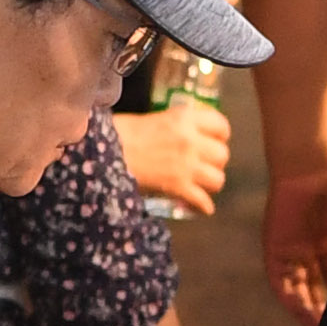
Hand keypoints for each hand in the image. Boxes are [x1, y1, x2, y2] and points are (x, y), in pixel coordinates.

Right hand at [111, 97, 230, 213]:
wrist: (103, 151)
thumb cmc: (121, 132)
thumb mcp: (155, 118)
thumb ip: (177, 125)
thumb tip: (187, 134)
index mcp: (185, 118)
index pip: (221, 126)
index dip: (220, 135)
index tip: (214, 140)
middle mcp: (191, 140)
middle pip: (222, 155)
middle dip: (215, 162)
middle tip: (204, 165)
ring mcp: (186, 165)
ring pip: (217, 179)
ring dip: (210, 184)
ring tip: (201, 184)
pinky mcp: (177, 187)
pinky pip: (202, 201)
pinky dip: (203, 206)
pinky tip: (200, 207)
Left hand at [265, 166, 326, 325]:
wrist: (311, 162)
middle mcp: (309, 248)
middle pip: (315, 287)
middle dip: (322, 309)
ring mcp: (291, 248)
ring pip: (297, 287)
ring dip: (305, 308)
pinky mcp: (274, 246)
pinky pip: (279, 278)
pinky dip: (288, 295)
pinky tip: (300, 310)